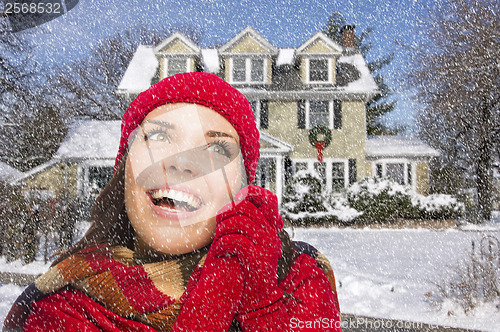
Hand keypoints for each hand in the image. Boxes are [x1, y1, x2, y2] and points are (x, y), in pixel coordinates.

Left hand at [209, 185, 283, 317]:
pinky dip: (222, 244)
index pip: (269, 199)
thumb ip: (246, 227)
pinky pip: (235, 239)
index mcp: (270, 229)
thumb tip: (232, 206)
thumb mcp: (250, 245)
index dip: (252, 193)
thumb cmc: (245, 271)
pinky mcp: (258, 257)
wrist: (256, 302)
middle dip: (227, 213)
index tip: (237, 199)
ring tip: (219, 241)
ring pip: (239, 221)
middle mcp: (271, 234)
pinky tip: (219, 252)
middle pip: (247, 207)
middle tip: (221, 226)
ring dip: (222, 229)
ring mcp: (266, 245)